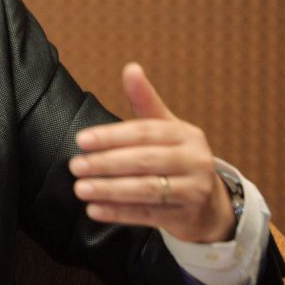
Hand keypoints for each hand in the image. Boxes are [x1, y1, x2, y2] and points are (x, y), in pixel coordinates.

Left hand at [69, 63, 234, 242]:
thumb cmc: (178, 158)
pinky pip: (147, 214)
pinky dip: (119, 213)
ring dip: (109, 190)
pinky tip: (94, 210)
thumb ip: (145, 101)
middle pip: (144, 161)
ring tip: (80, 188)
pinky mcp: (186, 216)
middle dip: (105, 164)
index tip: (81, 139)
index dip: (111, 136)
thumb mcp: (167, 128)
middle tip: (75, 166)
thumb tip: (131, 68)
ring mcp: (194, 190)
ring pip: (146, 189)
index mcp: (186, 135)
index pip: (144, 132)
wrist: (210, 203)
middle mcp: (194, 161)